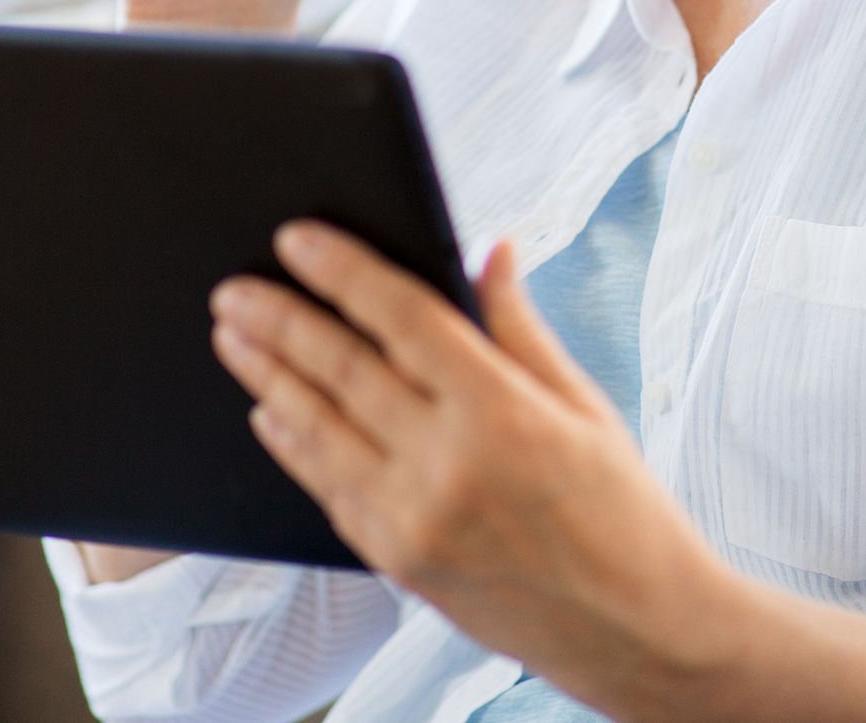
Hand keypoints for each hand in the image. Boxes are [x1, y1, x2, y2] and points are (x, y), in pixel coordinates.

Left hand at [212, 226, 738, 711]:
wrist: (633, 627)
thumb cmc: (621, 508)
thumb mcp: (583, 403)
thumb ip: (518, 326)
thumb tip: (487, 249)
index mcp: (502, 412)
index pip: (402, 319)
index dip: (343, 271)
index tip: (297, 238)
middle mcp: (448, 466)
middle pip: (343, 371)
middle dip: (281, 321)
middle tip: (234, 287)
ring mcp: (414, 520)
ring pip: (318, 429)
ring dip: (268, 377)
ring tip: (232, 336)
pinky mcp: (397, 560)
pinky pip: (327, 489)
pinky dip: (292, 444)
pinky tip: (270, 411)